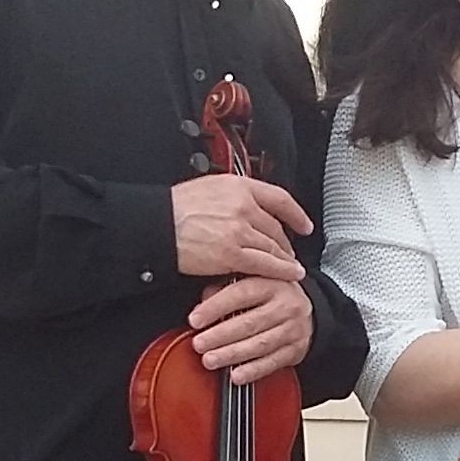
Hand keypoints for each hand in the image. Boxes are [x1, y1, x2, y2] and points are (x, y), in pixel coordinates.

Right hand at [172, 172, 312, 278]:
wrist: (156, 224)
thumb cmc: (174, 208)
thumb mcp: (208, 188)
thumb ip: (232, 196)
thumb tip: (247, 206)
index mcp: (238, 186)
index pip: (278, 197)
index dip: (295, 213)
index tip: (303, 224)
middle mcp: (243, 205)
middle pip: (276, 226)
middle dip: (286, 243)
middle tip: (289, 252)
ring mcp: (239, 230)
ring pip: (273, 246)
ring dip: (285, 258)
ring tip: (290, 267)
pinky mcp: (231, 254)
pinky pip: (265, 264)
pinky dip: (281, 270)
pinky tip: (289, 274)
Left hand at [189, 271, 312, 383]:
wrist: (307, 311)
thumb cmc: (271, 296)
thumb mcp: (251, 281)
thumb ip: (225, 289)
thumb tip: (201, 305)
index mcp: (271, 283)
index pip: (240, 294)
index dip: (215, 307)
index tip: (195, 319)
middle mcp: (286, 305)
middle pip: (249, 323)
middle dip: (220, 336)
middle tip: (199, 344)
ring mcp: (293, 329)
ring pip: (259, 345)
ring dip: (232, 355)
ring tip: (211, 360)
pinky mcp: (296, 350)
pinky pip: (272, 363)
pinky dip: (253, 371)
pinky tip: (236, 375)